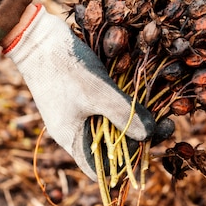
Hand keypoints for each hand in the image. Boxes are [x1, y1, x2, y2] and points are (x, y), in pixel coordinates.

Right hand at [2, 5, 155, 180]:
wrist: (37, 36)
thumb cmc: (65, 67)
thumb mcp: (97, 92)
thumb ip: (123, 115)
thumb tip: (149, 136)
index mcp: (73, 140)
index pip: (101, 169)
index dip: (126, 166)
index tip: (151, 148)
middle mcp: (76, 130)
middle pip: (112, 146)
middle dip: (139, 138)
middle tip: (167, 125)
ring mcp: (79, 111)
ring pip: (112, 124)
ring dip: (135, 119)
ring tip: (162, 110)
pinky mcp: (83, 94)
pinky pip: (107, 106)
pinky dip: (124, 104)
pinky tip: (144, 94)